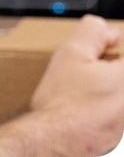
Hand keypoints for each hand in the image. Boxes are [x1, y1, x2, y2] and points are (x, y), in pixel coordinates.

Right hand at [30, 15, 123, 155]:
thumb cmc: (63, 104)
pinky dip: (96, 107)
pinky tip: (79, 109)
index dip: (106, 51)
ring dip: (100, 88)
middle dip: (104, 69)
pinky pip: (109, 111)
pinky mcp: (117, 132)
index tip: (96, 54)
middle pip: (118, 72)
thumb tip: (107, 32)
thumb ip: (93, 32)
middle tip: (82, 74)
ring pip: (114, 92)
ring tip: (78, 93)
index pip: (122, 53)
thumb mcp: (72, 52)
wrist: (53, 139)